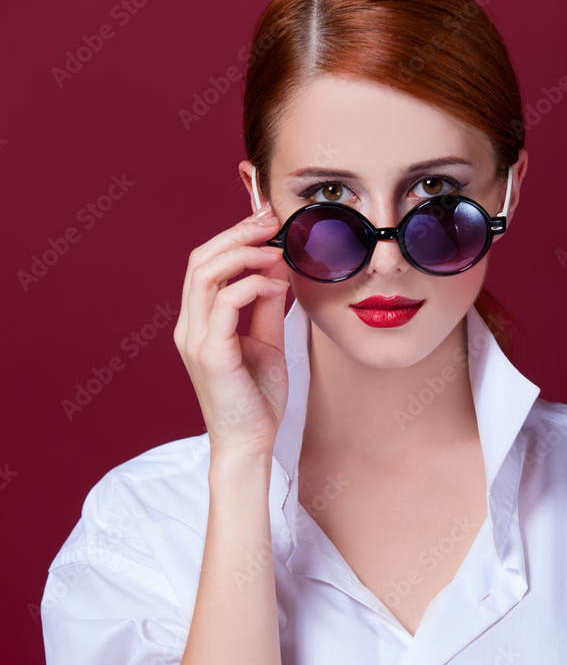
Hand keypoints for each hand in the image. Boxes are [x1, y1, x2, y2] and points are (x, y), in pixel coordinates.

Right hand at [173, 206, 289, 460]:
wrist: (250, 443)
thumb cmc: (256, 398)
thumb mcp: (267, 341)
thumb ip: (267, 304)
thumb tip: (278, 265)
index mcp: (198, 322)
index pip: (205, 264)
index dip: (234, 237)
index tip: (268, 224)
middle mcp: (190, 326)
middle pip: (200, 259)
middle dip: (237, 233)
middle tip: (272, 221)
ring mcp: (196, 339)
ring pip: (206, 272)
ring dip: (243, 253)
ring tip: (276, 249)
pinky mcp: (211, 353)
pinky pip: (225, 302)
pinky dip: (253, 285)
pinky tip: (278, 286)